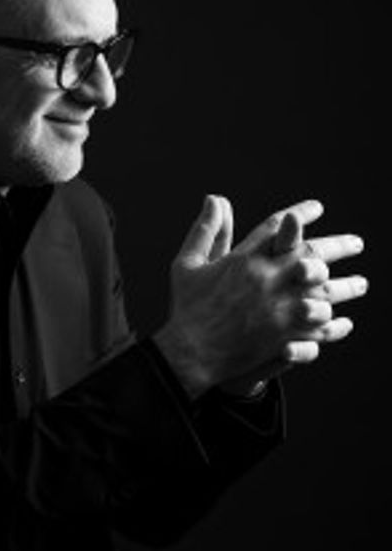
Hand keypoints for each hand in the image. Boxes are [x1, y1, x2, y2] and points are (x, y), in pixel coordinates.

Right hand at [154, 196, 366, 399]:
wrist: (190, 353)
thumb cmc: (188, 307)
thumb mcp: (188, 263)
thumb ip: (206, 230)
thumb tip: (214, 197)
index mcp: (244, 259)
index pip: (279, 227)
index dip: (301, 215)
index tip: (318, 208)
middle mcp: (266, 278)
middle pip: (312, 254)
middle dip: (339, 246)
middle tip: (358, 243)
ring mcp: (278, 308)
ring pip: (324, 292)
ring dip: (347, 287)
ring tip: (362, 283)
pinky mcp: (283, 335)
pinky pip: (320, 327)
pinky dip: (335, 324)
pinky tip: (345, 322)